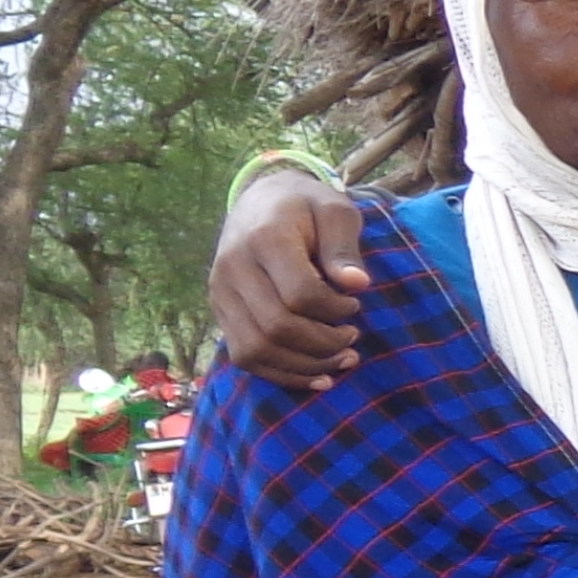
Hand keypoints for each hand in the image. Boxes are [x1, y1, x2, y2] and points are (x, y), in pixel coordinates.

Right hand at [210, 172, 372, 390]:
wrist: (261, 200)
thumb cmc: (307, 206)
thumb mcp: (335, 210)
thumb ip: (344, 245)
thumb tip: (357, 284)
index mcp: (265, 239)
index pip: (300, 293)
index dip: (335, 309)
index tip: (355, 304)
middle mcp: (234, 267)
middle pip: (277, 327)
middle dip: (324, 343)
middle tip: (353, 337)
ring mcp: (221, 292)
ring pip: (256, 350)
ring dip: (305, 366)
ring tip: (344, 360)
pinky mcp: (220, 311)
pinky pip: (245, 357)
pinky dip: (282, 374)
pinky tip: (318, 377)